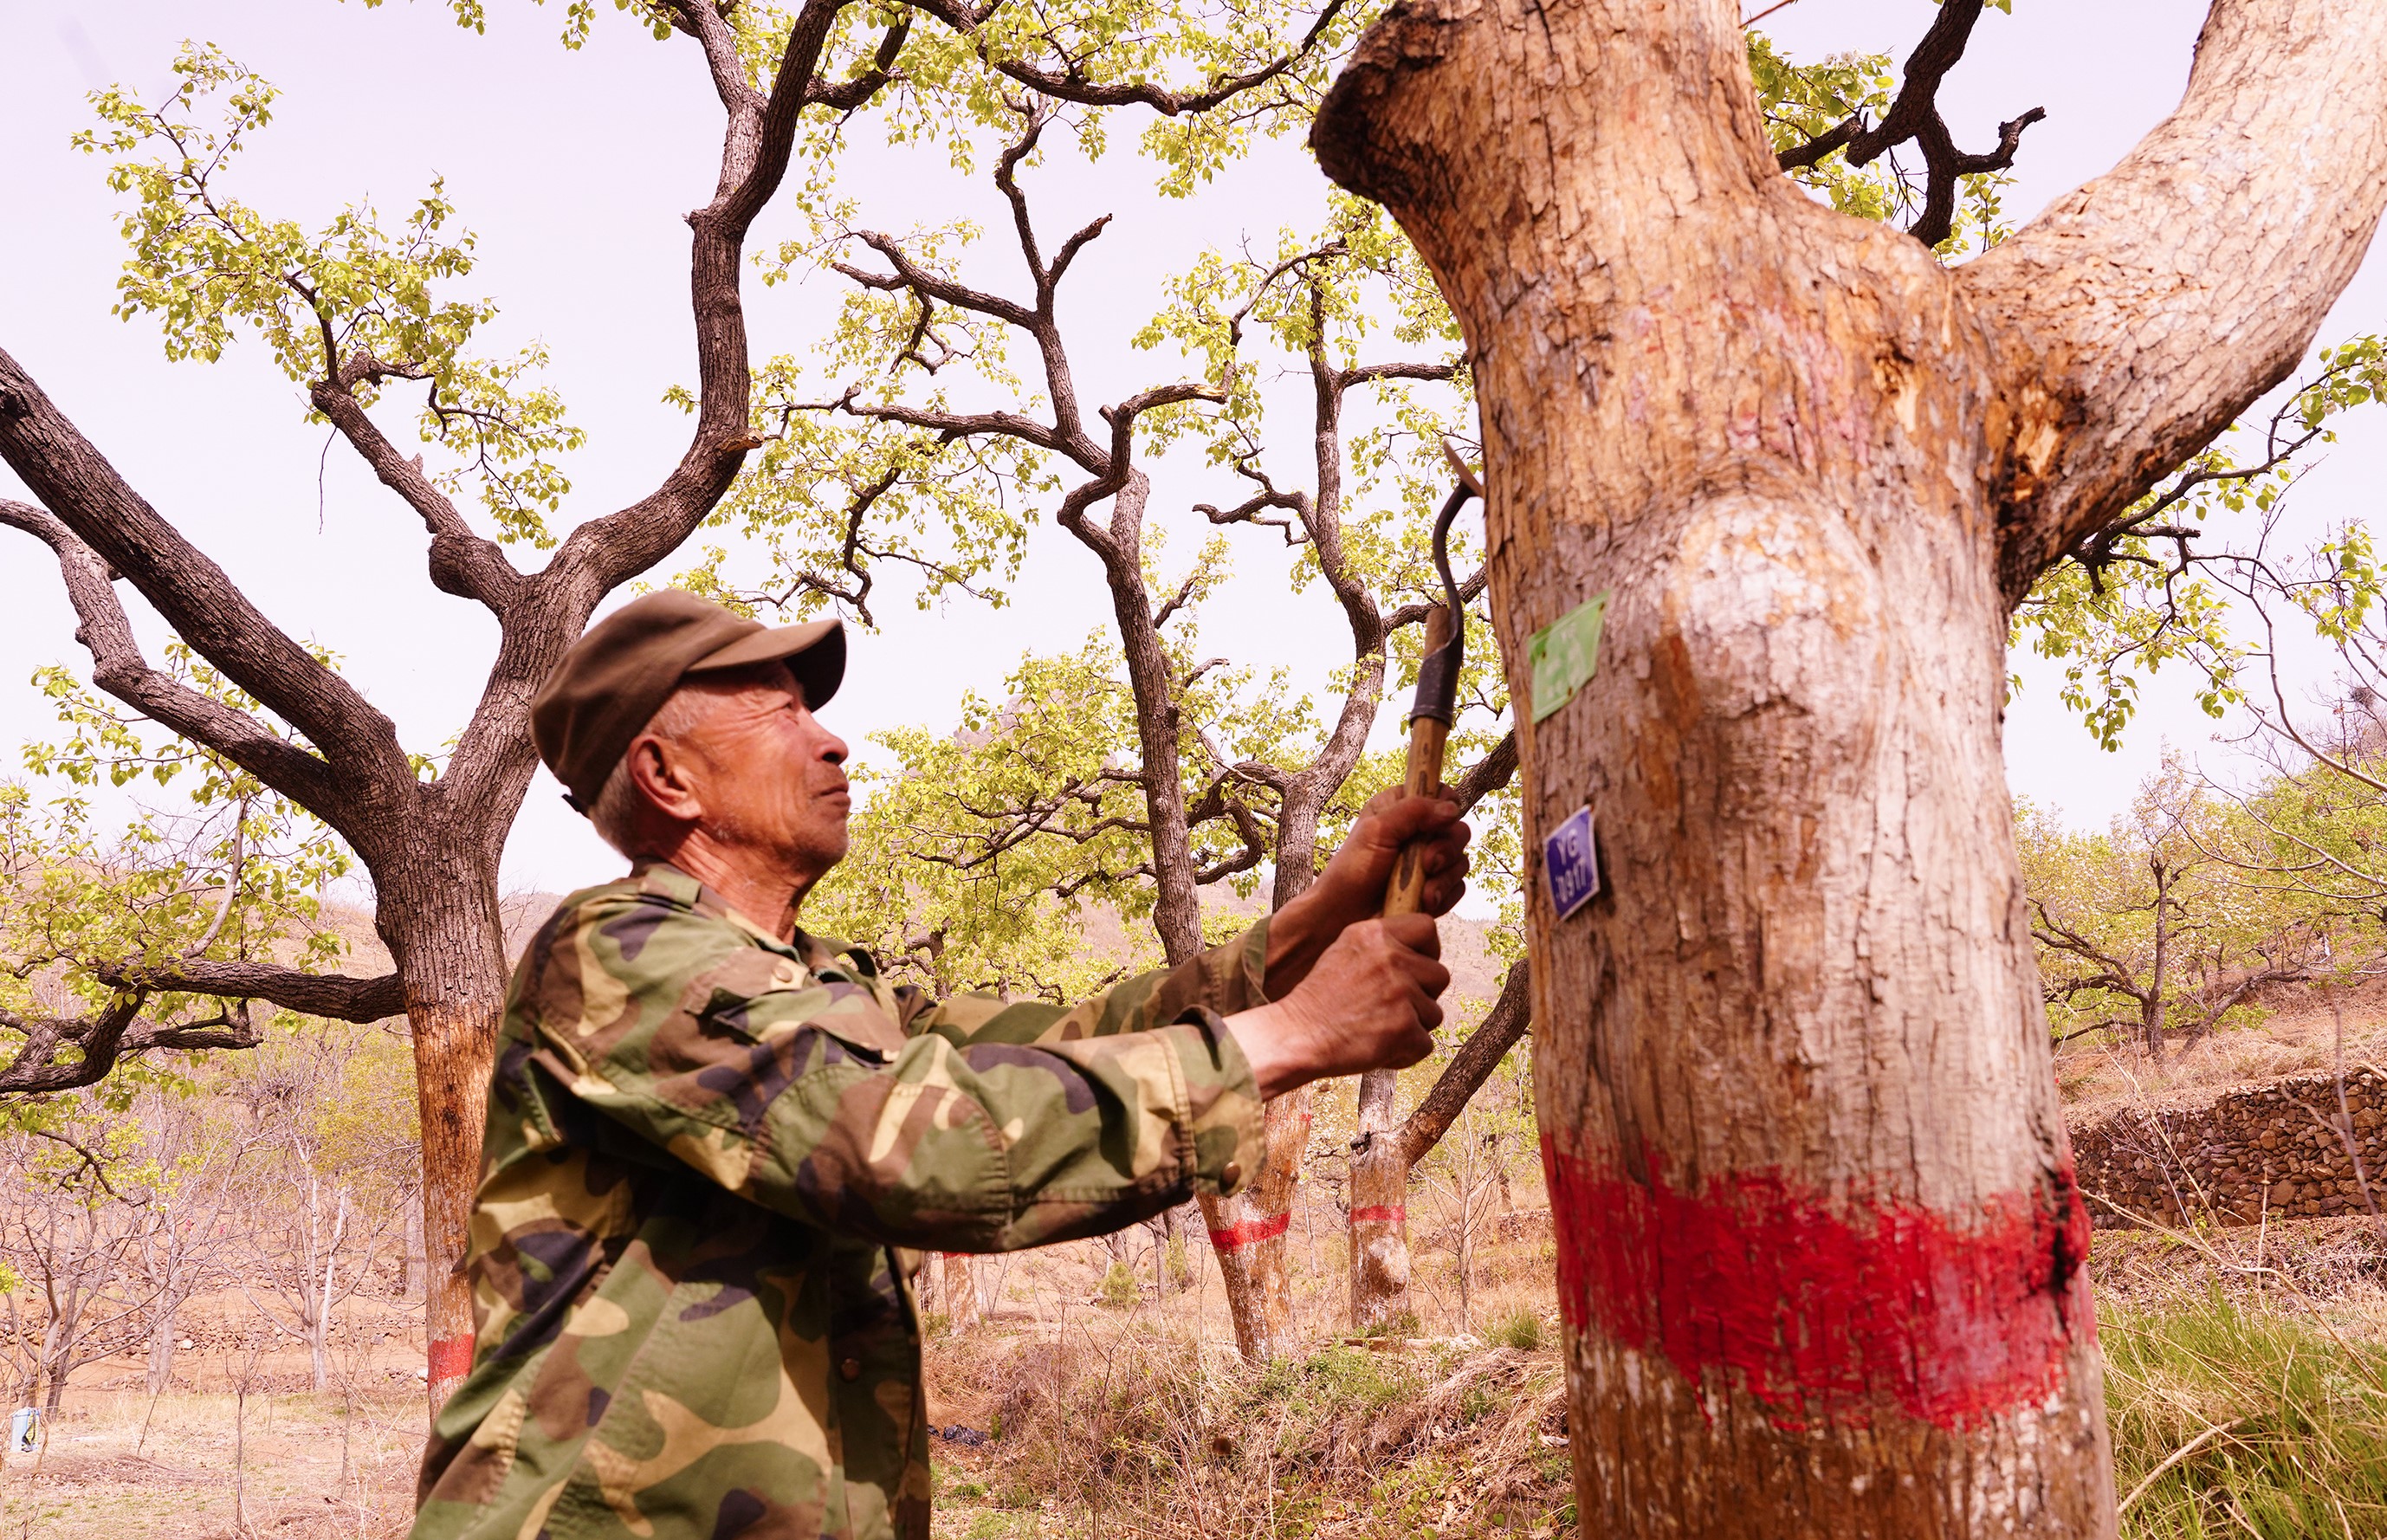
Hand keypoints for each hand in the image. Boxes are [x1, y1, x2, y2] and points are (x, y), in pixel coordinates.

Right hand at [1227, 913, 1447, 1099]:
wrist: (1297, 1035)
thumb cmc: (1320, 998)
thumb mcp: (1344, 951)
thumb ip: (1380, 945)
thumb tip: (1418, 949)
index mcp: (1375, 934)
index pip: (1428, 927)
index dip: (1428, 950)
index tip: (1416, 966)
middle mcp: (1391, 958)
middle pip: (1440, 975)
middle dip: (1423, 994)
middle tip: (1391, 1006)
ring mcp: (1401, 993)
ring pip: (1434, 1012)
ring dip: (1413, 1025)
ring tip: (1378, 1027)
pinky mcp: (1405, 1027)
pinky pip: (1425, 1043)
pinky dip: (1405, 1052)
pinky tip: (1377, 1047)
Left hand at [1264, 790, 1471, 996]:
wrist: (1343, 916)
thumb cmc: (1352, 870)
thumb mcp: (1377, 831)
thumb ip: (1413, 811)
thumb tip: (1451, 809)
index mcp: (1400, 809)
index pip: (1440, 795)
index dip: (1447, 807)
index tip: (1440, 822)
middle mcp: (1417, 833)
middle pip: (1457, 830)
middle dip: (1447, 849)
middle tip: (1427, 863)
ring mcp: (1427, 863)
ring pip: (1460, 861)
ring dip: (1444, 877)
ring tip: (1422, 891)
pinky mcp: (1433, 889)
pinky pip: (1457, 887)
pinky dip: (1444, 895)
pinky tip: (1424, 902)